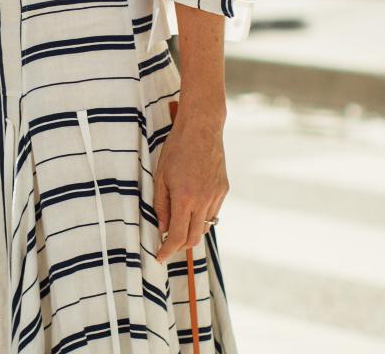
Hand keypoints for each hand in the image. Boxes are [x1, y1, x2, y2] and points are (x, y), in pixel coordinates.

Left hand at [153, 107, 227, 263]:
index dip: (167, 250)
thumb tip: (162, 227)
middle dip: (180, 245)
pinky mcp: (224, 190)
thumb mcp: (161, 175)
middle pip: (193, 237)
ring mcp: (216, 196)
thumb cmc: (177, 148)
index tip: (160, 257)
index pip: (177, 236)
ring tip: (180, 221)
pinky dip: (202, 216)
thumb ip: (161, 204)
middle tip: (168, 242)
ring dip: (192, 230)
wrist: (202, 127)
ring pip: (205, 226)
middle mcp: (203, 200)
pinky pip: (213, 212)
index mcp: (185, 198)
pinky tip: (193, 205)